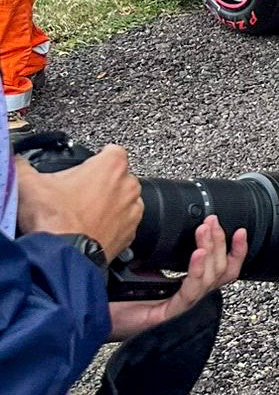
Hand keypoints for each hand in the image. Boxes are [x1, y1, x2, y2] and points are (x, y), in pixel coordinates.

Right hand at [14, 145, 142, 261]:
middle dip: (98, 184)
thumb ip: (23, 166)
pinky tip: (89, 229)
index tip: (83, 169)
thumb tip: (17, 163)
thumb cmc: (54, 220)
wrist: (63, 256)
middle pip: (115, 177)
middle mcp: (128, 185)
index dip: (94, 160)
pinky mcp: (130, 233)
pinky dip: (110, 226)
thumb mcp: (29, 184)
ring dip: (106, 205)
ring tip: (80, 215)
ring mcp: (132, 210)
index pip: (110, 151)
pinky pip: (122, 223)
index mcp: (112, 165)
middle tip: (75, 196)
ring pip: (120, 200)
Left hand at [108, 218, 247, 340]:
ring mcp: (180, 307)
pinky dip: (196, 270)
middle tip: (212, 222)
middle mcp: (187, 297)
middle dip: (221, 242)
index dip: (236, 251)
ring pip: (211, 278)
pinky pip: (190, 292)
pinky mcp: (168, 315)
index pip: (222, 270)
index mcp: (185, 286)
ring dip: (212, 250)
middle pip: (221, 270)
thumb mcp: (142, 264)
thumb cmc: (112, 296)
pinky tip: (197, 254)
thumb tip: (169, 225)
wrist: (91, 314)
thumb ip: (160, 252)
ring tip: (205, 231)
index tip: (240, 230)